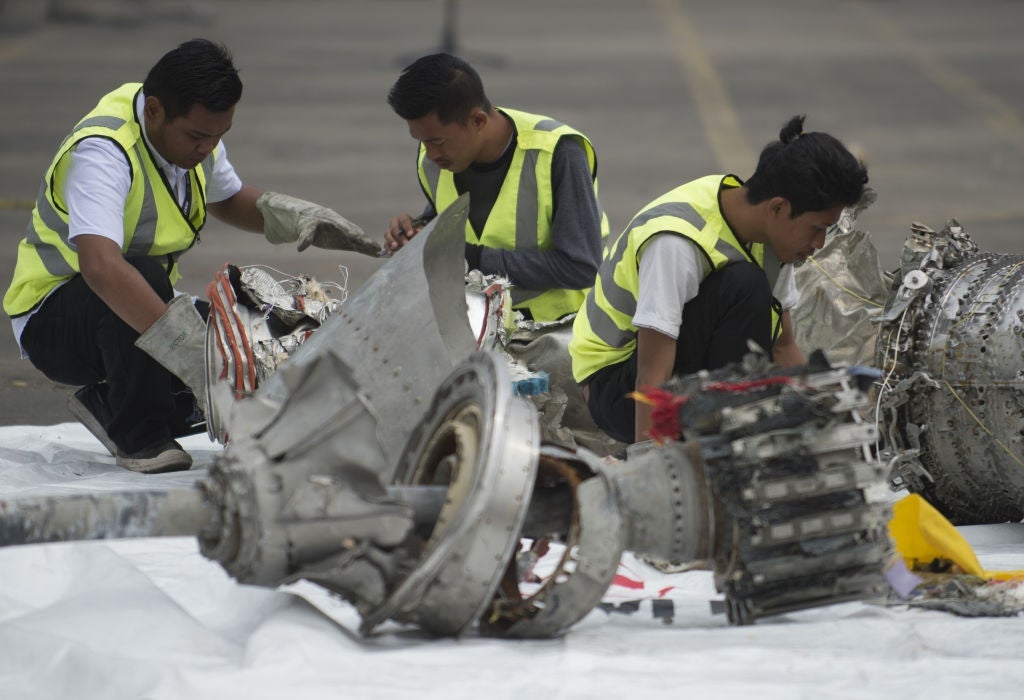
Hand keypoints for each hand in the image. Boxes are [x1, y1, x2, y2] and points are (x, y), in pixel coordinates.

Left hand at [256, 191, 379, 255]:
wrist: (311, 219)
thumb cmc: (307, 222)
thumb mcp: (304, 228)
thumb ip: (304, 237)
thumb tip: (300, 247)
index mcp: (334, 223)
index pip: (345, 229)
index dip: (353, 234)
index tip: (361, 238)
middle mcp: (343, 228)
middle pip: (357, 234)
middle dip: (366, 241)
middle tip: (377, 246)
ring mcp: (346, 235)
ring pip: (360, 240)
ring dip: (370, 246)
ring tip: (381, 251)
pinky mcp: (347, 241)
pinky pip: (359, 246)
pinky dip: (368, 249)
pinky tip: (377, 253)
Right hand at [383, 214, 426, 254]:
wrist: (411, 233)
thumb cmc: (414, 228)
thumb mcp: (418, 227)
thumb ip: (419, 228)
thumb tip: (419, 231)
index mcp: (402, 218)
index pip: (404, 221)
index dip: (407, 227)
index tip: (410, 234)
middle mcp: (394, 223)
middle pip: (394, 228)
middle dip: (400, 236)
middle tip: (405, 243)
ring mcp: (390, 231)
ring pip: (387, 234)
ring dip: (391, 241)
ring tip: (396, 246)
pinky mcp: (388, 239)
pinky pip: (385, 243)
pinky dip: (388, 248)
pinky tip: (392, 253)